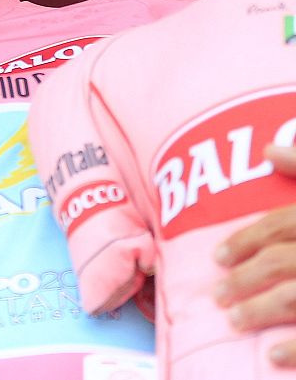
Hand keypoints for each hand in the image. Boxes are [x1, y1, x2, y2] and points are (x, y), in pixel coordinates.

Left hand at [215, 144, 295, 367]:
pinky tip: (274, 355)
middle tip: (219, 294)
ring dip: (261, 311)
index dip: (245, 241)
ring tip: (235, 320)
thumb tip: (269, 150)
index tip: (218, 257)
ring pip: (295, 297)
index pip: (280, 225)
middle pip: (282, 262)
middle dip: (245, 278)